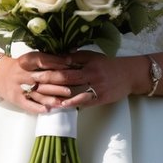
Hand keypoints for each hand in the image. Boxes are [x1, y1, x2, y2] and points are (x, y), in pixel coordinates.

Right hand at [0, 51, 73, 113]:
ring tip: (64, 100)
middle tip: (73, 84)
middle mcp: (23, 74)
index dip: (57, 62)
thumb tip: (69, 59)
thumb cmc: (20, 67)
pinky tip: (47, 110)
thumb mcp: (29, 59)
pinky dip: (37, 107)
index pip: (43, 60)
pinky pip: (28, 104)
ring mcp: (19, 88)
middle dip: (60, 81)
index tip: (70, 63)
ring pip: (38, 93)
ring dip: (52, 97)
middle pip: (44, 77)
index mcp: (27, 62)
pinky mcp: (16, 99)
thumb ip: (46, 60)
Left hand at [10, 50, 142, 111]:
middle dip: (47, 78)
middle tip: (32, 80)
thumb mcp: (93, 56)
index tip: (33, 65)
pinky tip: (61, 105)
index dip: (48, 64)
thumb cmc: (109, 65)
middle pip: (65, 76)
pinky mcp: (100, 97)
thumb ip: (76, 56)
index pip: (64, 62)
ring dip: (56, 93)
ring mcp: (95, 86)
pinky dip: (71, 103)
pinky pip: (83, 101)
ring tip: (41, 95)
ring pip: (72, 90)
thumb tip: (57, 56)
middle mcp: (90, 73)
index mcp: (87, 61)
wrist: (130, 74)